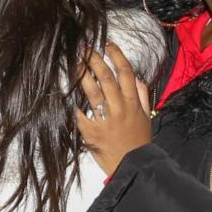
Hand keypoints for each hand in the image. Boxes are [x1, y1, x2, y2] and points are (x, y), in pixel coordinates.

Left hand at [75, 44, 154, 170]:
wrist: (132, 166)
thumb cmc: (138, 143)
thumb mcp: (146, 118)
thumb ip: (143, 97)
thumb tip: (137, 78)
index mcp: (133, 104)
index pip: (126, 73)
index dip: (116, 56)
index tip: (108, 45)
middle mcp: (120, 108)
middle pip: (106, 77)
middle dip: (95, 59)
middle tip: (85, 48)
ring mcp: (105, 120)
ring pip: (92, 91)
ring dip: (82, 74)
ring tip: (75, 63)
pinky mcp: (92, 132)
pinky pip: (80, 114)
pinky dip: (72, 103)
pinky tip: (65, 91)